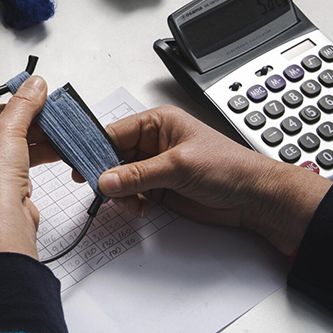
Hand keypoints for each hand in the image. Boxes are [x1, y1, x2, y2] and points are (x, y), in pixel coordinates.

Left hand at [0, 76, 61, 260]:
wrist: (2, 224)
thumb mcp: (10, 130)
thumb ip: (24, 103)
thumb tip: (34, 83)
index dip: (14, 104)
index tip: (36, 97)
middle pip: (2, 129)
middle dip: (30, 122)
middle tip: (52, 113)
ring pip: (13, 147)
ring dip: (38, 139)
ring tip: (60, 131)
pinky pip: (19, 164)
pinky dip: (37, 156)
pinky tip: (56, 150)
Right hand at [93, 105, 331, 255]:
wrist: (255, 198)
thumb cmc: (229, 168)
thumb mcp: (179, 166)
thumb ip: (138, 175)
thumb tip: (104, 180)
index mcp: (157, 122)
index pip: (114, 132)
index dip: (94, 149)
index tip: (78, 165)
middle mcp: (153, 142)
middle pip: (112, 157)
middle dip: (106, 175)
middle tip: (99, 191)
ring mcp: (156, 166)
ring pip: (120, 178)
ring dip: (121, 194)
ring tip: (133, 204)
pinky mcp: (160, 188)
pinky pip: (132, 194)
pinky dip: (131, 203)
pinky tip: (142, 209)